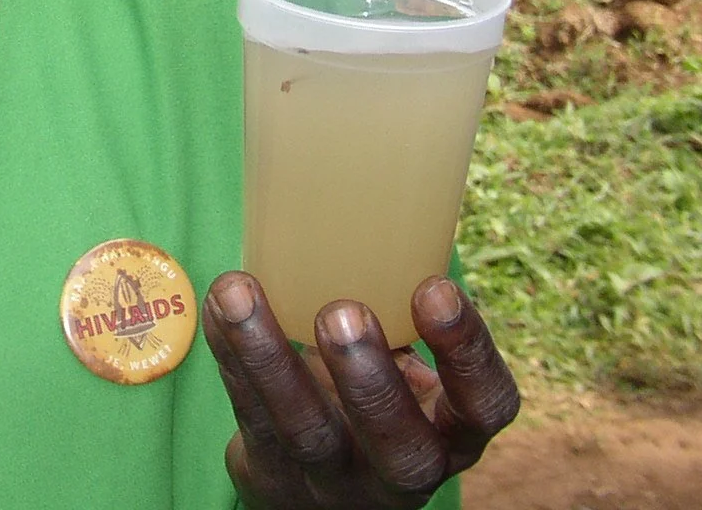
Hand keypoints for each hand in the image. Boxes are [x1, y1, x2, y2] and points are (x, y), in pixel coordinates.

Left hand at [202, 273, 519, 509]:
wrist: (314, 492)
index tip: (435, 289)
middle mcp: (403, 472)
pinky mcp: (273, 477)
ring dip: (271, 359)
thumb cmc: (370, 406)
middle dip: (370, 381)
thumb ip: (397, 325)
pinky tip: (216, 305)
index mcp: (451, 434)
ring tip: (240, 293)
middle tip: (342, 312)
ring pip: (307, 435)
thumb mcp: (404, 379)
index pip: (485, 407)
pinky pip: (249, 419)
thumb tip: (363, 219)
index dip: (468, 354)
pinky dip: (229, 356)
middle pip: (401, 448)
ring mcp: (336, 484)